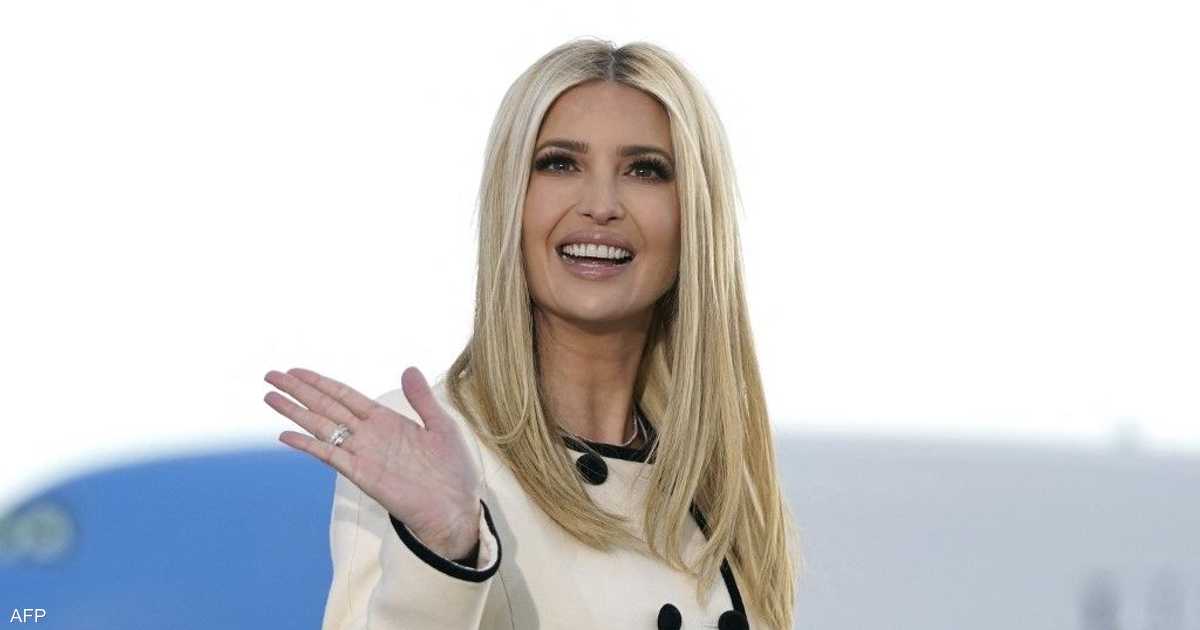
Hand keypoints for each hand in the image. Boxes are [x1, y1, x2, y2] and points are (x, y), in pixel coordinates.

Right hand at [264, 366, 482, 558]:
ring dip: (295, 412)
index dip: (320, 382)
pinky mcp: (361, 474)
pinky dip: (307, 445)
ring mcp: (362, 454)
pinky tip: (285, 435)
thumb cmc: (452, 470)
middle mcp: (369, 434)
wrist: (455, 508)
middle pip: (326, 406)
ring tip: (269, 397)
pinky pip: (329, 455)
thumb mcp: (441, 426)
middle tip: (270, 376)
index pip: (345, 395)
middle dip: (298, 391)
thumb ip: (422, 399)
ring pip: (321, 427)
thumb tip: (408, 368)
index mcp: (386, 420)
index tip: (296, 371)